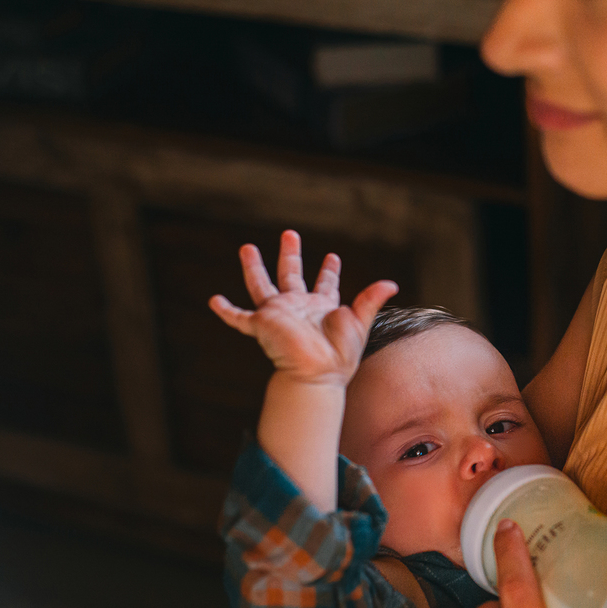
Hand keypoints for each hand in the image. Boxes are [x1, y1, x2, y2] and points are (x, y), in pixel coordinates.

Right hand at [209, 230, 397, 385]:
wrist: (319, 374)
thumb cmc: (340, 355)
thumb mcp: (359, 322)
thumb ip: (371, 300)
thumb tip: (392, 284)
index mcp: (322, 307)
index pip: (325, 284)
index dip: (329, 270)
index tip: (332, 256)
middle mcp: (299, 307)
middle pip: (291, 274)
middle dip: (290, 254)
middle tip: (290, 233)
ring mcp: (279, 314)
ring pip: (261, 285)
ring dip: (254, 267)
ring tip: (246, 247)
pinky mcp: (262, 324)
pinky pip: (239, 317)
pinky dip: (226, 310)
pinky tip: (214, 300)